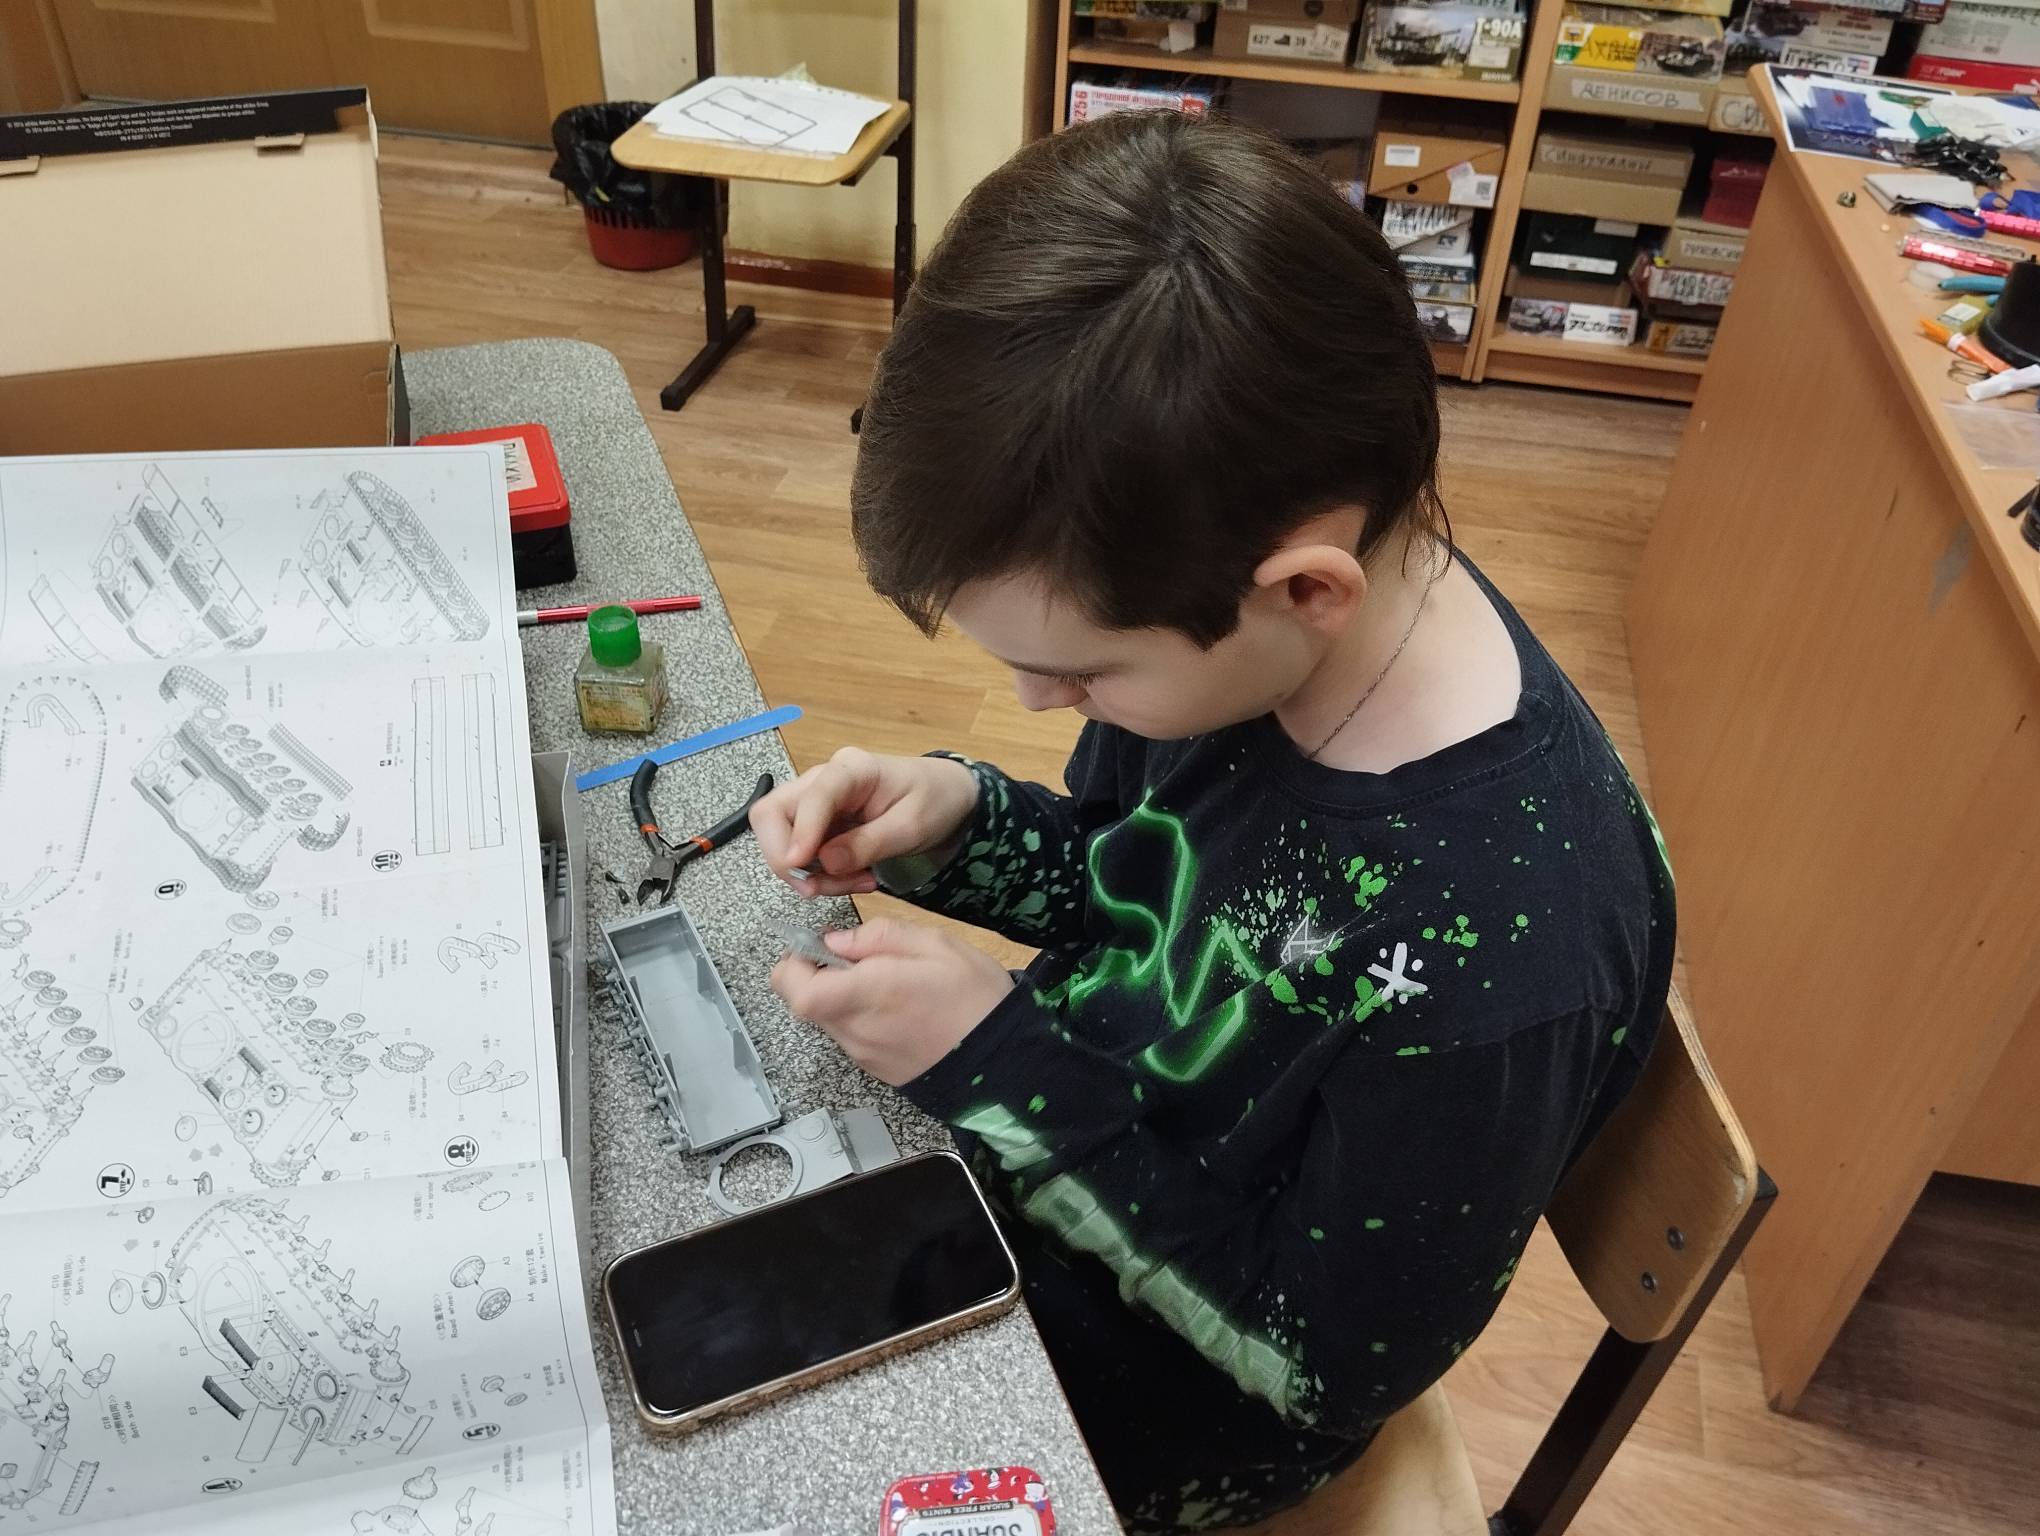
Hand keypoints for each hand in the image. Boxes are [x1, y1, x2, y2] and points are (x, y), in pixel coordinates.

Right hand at [749, 748, 977, 897]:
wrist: (945, 796)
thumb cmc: (934, 801)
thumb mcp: (911, 827)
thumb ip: (869, 844)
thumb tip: (823, 862)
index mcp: (852, 769)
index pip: (812, 796)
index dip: (800, 832)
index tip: (798, 866)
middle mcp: (824, 779)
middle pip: (771, 813)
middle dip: (785, 857)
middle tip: (818, 888)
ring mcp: (816, 801)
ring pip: (781, 838)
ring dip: (808, 872)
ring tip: (857, 883)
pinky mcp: (818, 823)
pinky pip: (800, 853)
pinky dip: (819, 874)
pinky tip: (854, 878)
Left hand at [770, 919, 1013, 1085]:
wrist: (1005, 1062)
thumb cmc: (974, 997)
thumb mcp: (936, 944)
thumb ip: (879, 936)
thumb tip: (837, 941)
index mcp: (864, 993)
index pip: (793, 987)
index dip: (794, 963)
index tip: (818, 946)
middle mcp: (854, 1029)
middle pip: (805, 1005)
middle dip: (820, 977)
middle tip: (858, 960)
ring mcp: (864, 1055)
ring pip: (829, 1020)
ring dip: (843, 998)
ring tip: (889, 984)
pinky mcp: (877, 1069)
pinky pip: (853, 1037)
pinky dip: (862, 1018)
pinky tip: (900, 1009)